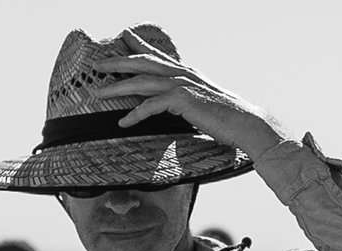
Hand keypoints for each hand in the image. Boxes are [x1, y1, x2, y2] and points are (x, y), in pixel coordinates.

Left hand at [92, 45, 283, 157]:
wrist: (245, 123)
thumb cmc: (225, 119)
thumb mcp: (200, 104)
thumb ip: (183, 101)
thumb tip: (170, 106)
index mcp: (185, 72)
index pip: (157, 54)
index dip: (138, 43)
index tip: (122, 35)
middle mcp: (182, 74)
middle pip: (143, 62)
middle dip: (117, 62)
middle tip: (96, 64)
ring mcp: (182, 85)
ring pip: (142, 82)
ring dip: (117, 87)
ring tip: (97, 93)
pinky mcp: (183, 100)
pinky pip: (151, 106)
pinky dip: (135, 114)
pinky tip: (122, 122)